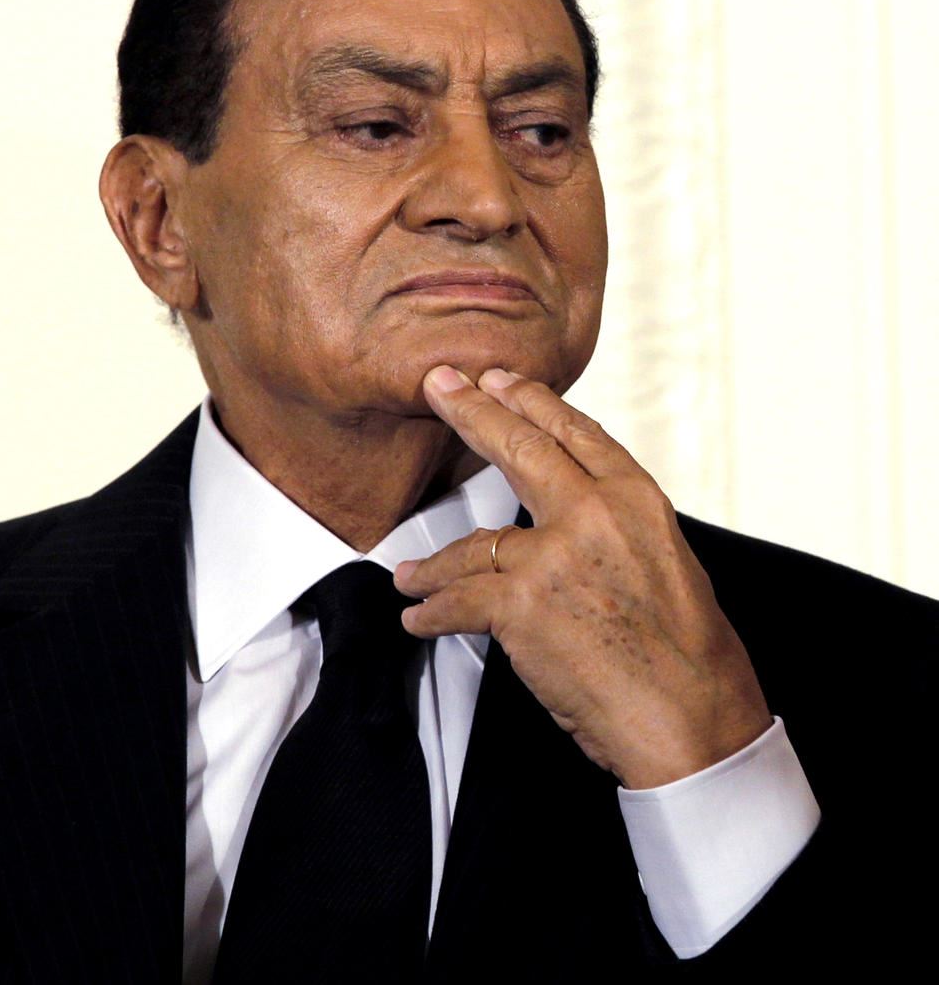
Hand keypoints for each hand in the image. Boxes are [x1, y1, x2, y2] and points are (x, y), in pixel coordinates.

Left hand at [394, 365, 771, 789]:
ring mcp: (554, 556)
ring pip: (474, 542)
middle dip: (471, 411)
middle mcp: (595, 513)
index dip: (531, 401)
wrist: (693, 721)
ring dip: (434, 562)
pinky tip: (419, 615)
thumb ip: (617, 529)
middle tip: (439, 386)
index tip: (500, 380)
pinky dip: (432, 611)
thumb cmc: (692, 658)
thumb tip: (576, 517)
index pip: (575, 432)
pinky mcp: (522, 604)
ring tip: (410, 572)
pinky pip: (458, 599)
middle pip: (519, 445)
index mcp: (637, 499)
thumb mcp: (670, 563)